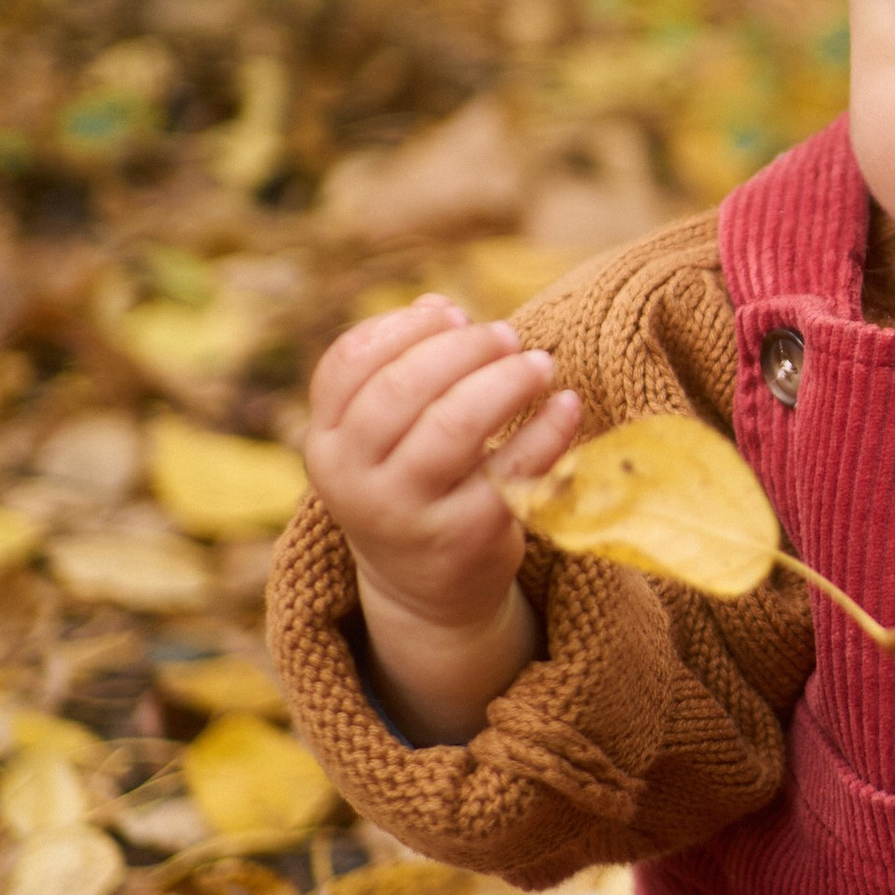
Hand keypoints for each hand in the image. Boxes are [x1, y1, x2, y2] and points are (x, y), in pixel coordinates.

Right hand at [303, 295, 583, 742]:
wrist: (427, 590)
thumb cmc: (412, 484)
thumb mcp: (385, 436)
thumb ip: (400, 369)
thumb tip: (438, 304)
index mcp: (327, 443)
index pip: (348, 363)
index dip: (403, 327)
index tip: (453, 315)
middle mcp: (355, 481)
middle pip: (401, 389)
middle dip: (462, 350)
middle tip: (506, 335)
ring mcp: (408, 513)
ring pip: (454, 427)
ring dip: (505, 382)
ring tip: (539, 364)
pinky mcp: (465, 539)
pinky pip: (513, 471)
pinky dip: (548, 430)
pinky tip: (567, 404)